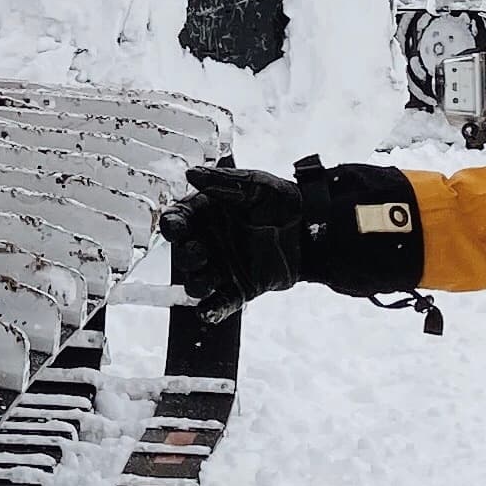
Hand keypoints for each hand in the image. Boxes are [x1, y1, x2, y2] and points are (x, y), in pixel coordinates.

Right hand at [170, 163, 310, 310]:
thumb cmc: (281, 201)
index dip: (172, 225)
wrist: (313, 229)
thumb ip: (223, 181)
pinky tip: (208, 311)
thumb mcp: (255, 184)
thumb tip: (191, 174)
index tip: (176, 228)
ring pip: (196, 282)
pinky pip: (219, 303)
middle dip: (187, 257)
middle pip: (183, 255)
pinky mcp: (239, 289)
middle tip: (200, 253)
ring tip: (209, 281)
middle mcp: (209, 242)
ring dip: (197, 283)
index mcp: (205, 214)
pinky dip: (210, 310)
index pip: (177, 220)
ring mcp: (223, 268)